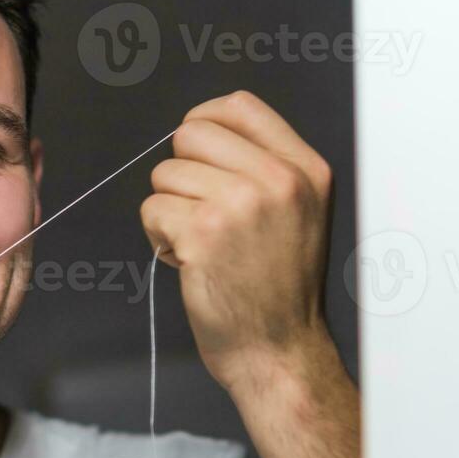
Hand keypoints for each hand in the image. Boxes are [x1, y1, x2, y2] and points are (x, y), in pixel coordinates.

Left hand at [141, 91, 335, 394]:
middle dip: (182, 172)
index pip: (239, 106)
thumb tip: (200, 132)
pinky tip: (189, 262)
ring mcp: (240, 204)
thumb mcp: (301, 211)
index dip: (204, 120)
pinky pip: (153, 210)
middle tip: (201, 213)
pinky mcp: (204, 233)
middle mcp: (278, 180)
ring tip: (201, 245)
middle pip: (191, 134)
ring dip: (170, 210)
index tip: (196, 152)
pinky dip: (159, 237)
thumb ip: (265, 167)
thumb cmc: (281, 287)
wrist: (279, 350)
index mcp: (305, 169)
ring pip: (165, 174)